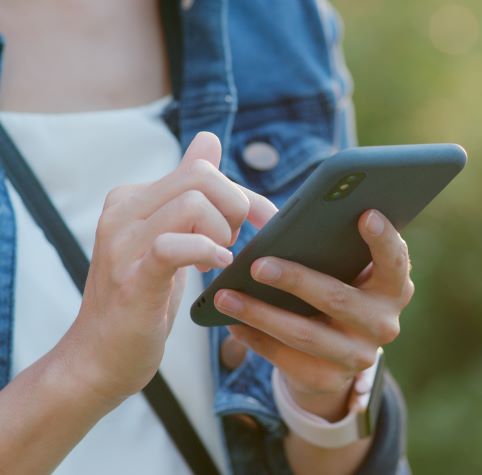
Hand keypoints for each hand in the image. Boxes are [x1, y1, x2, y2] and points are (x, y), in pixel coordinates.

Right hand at [65, 132, 276, 402]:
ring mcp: (123, 244)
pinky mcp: (132, 279)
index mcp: (132, 198)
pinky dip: (206, 253)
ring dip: (222, 233)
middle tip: (231, 243)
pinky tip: (214, 268)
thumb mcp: (168, 236)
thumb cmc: (141, 298)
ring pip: (194, 204)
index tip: (259, 223)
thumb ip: (187, 190)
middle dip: (234, 207)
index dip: (240, 194)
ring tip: (217, 259)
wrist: (98, 358)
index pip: (201, 169)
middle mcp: (122, 212)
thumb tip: (209, 140)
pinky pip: (174, 246)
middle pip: (201, 176)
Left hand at [215, 210, 412, 420]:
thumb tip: (280, 225)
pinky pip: (286, 359)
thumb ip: (332, 248)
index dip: (384, 238)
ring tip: (226, 296)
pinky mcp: (331, 379)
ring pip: (305, 334)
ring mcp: (359, 355)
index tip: (366, 214)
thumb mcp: (345, 271)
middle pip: (338, 299)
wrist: (338, 354)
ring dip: (260, 313)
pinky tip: (232, 323)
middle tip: (257, 265)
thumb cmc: (338, 290)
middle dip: (295, 280)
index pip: (395, 261)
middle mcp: (384, 323)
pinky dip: (255, 338)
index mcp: (393, 288)